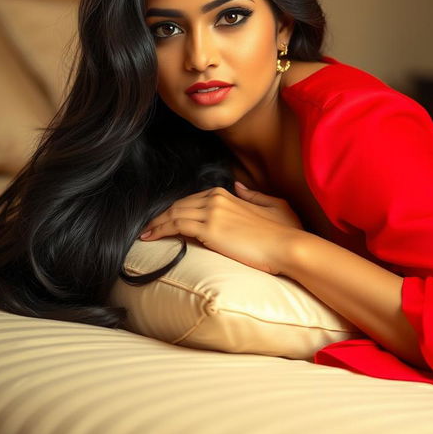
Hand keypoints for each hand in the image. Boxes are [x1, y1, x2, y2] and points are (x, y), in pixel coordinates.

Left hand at [138, 182, 305, 274]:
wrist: (288, 246)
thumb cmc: (285, 232)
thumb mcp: (273, 205)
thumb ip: (252, 195)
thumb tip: (239, 187)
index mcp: (228, 194)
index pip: (192, 200)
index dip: (176, 210)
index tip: (165, 220)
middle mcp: (216, 198)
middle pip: (179, 205)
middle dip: (161, 216)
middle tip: (147, 228)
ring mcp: (212, 212)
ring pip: (173, 214)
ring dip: (155, 224)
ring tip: (144, 234)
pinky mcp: (209, 229)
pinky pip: (176, 225)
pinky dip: (160, 230)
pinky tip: (150, 238)